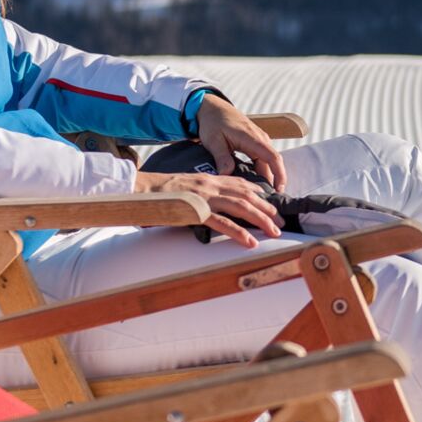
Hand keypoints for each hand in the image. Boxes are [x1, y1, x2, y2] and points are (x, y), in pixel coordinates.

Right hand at [137, 168, 281, 246]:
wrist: (141, 190)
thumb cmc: (161, 193)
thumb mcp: (187, 188)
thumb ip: (202, 193)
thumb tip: (213, 204)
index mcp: (209, 179)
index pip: (240, 183)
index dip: (258, 193)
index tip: (271, 202)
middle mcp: (211, 186)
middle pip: (246, 196)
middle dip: (267, 209)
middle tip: (281, 221)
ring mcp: (205, 198)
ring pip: (241, 208)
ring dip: (261, 220)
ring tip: (274, 231)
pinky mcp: (196, 212)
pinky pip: (222, 223)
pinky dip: (239, 233)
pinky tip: (250, 242)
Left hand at [194, 94, 288, 191]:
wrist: (212, 108)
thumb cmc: (212, 123)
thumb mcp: (213, 141)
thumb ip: (222, 158)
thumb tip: (227, 175)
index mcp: (252, 138)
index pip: (273, 158)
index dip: (279, 175)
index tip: (279, 190)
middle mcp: (260, 138)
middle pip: (274, 163)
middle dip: (275, 181)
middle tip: (269, 201)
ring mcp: (259, 140)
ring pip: (269, 162)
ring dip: (268, 177)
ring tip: (263, 196)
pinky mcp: (256, 142)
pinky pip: (264, 159)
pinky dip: (262, 171)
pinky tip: (256, 183)